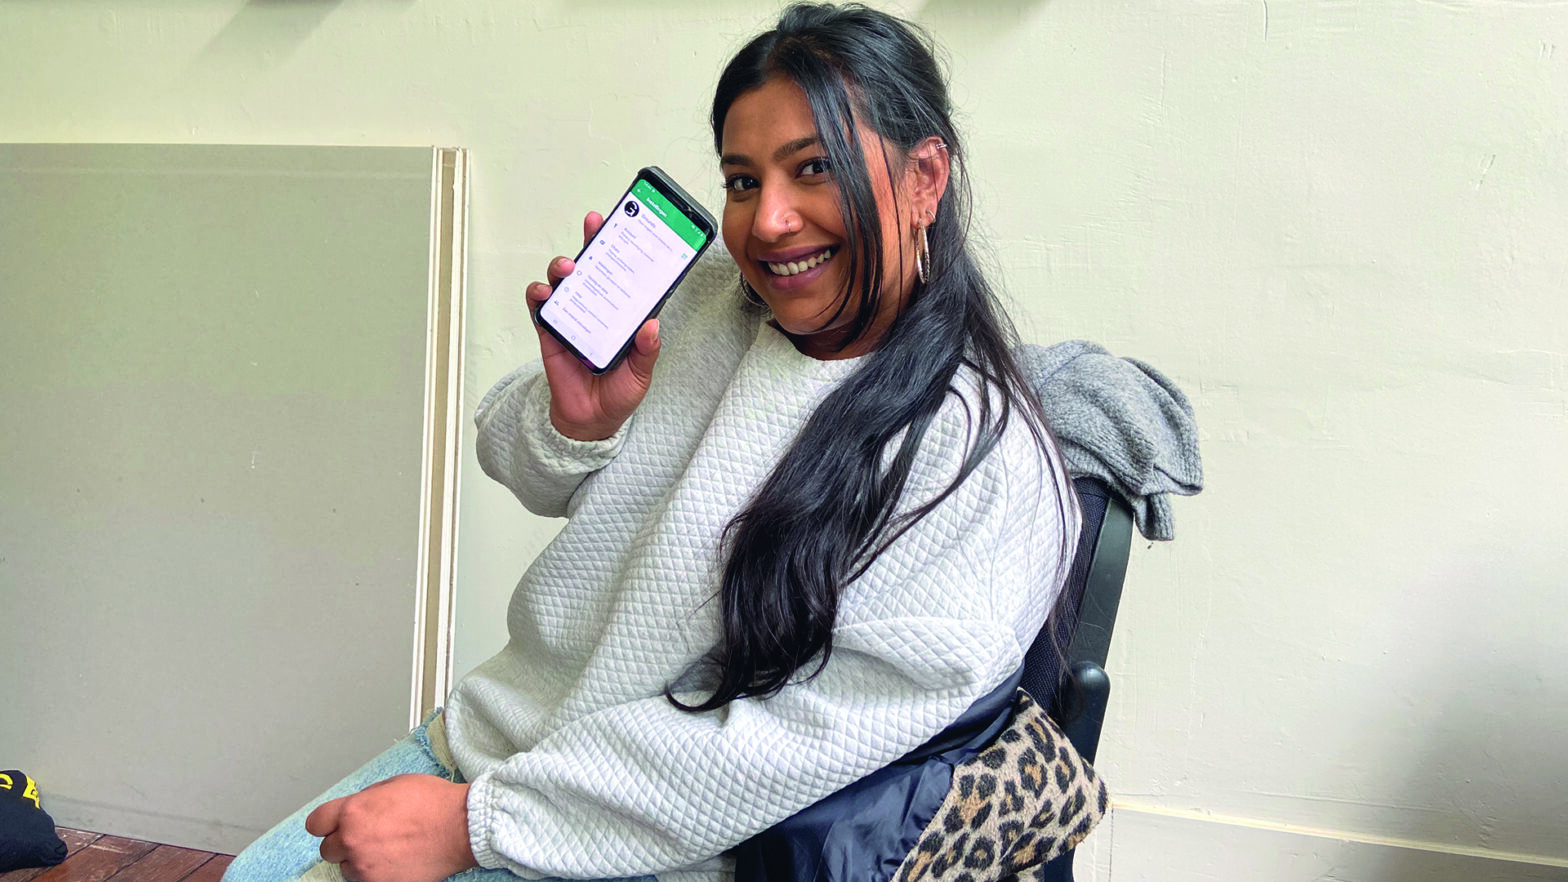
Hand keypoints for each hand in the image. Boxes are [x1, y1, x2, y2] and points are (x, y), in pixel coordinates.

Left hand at [304, 774, 476, 881]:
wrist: (460, 827)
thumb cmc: (434, 803)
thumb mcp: (393, 785)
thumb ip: (365, 799)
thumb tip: (355, 809)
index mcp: (352, 812)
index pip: (315, 823)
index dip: (326, 823)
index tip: (333, 825)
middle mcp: (352, 841)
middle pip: (327, 849)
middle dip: (343, 842)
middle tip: (366, 837)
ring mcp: (364, 866)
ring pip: (345, 868)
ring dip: (358, 860)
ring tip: (384, 850)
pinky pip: (364, 881)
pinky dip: (375, 874)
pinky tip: (393, 861)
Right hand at [528, 211, 662, 440]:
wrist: (590, 421)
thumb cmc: (619, 392)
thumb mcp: (642, 373)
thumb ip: (646, 350)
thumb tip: (652, 325)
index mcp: (622, 312)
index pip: (622, 273)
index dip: (622, 248)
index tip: (626, 223)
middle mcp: (597, 307)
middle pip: (592, 266)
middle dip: (591, 241)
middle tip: (594, 225)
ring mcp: (572, 315)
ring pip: (563, 280)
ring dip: (562, 267)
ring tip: (569, 268)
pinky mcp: (550, 331)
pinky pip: (539, 307)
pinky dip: (539, 295)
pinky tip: (544, 292)